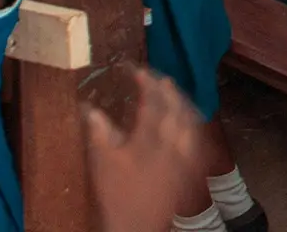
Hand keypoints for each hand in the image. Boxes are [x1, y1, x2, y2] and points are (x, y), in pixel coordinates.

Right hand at [86, 67, 205, 231]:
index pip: (151, 102)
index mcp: (148, 140)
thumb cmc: (117, 195)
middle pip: (176, 109)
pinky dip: (191, 124)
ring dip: (183, 104)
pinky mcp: (190, 168)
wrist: (137, 226)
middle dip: (169, 90)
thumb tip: (90, 108)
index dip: (146, 82)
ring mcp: (184, 156)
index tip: (139, 70)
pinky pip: (196, 139)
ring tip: (175, 94)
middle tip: (161, 78)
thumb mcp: (103, 163)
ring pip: (190, 121)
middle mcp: (171, 144)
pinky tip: (187, 121)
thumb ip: (100, 133)